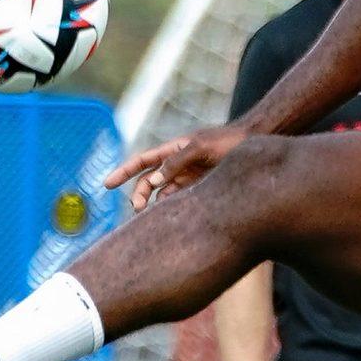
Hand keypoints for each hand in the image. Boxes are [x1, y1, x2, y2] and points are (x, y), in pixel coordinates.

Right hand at [104, 122, 247, 210]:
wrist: (254, 142)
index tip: (106, 184)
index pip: (142, 161)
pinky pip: (180, 199)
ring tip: (149, 218)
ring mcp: (188, 176)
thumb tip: (155, 181)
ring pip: (163, 193)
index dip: (123, 172)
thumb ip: (177, 162)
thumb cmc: (228, 141)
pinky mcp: (201, 187)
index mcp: (172, 149)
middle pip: (149, 180)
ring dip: (154, 204)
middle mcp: (177, 163)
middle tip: (136, 209)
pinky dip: (171, 208)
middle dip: (139, 193)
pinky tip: (168, 218)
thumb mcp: (201, 148)